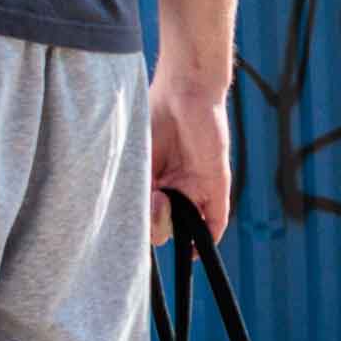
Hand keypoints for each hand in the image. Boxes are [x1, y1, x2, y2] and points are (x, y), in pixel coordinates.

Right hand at [150, 64, 234, 243]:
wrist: (185, 89)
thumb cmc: (154, 118)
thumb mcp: (136, 157)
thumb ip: (136, 189)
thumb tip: (135, 219)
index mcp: (152, 182)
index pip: (144, 219)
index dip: (134, 228)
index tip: (124, 227)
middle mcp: (173, 189)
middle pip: (162, 229)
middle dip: (152, 224)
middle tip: (150, 197)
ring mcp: (195, 188)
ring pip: (184, 228)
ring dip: (171, 225)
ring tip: (161, 196)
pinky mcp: (217, 184)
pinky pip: (215, 220)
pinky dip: (205, 239)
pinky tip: (193, 251)